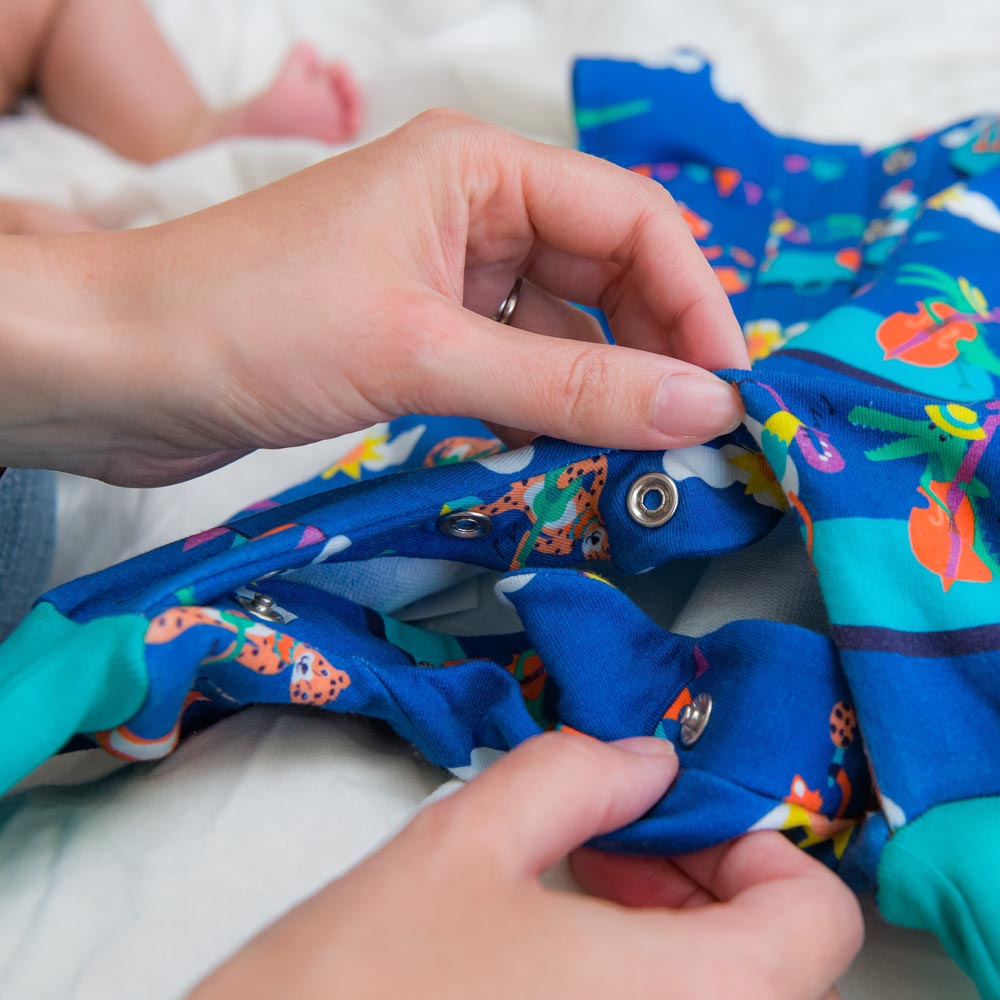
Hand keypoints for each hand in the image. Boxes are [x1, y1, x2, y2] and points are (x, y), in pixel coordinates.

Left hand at [0, 110, 746, 484]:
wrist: (119, 369)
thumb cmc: (252, 325)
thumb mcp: (425, 354)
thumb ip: (568, 386)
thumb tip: (701, 408)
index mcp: (479, 168)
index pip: (633, 222)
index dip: (695, 302)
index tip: (730, 390)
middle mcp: (473, 212)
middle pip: (608, 275)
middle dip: (655, 351)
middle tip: (694, 438)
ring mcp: (447, 276)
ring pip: (565, 329)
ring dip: (603, 390)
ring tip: (640, 458)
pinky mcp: (420, 335)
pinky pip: (516, 367)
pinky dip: (547, 411)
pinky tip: (568, 454)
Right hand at [190, 733, 861, 999]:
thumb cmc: (365, 986)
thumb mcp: (465, 842)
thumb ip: (576, 774)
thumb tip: (649, 760)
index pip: (817, 919)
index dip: (755, 847)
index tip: (670, 822)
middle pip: (780, 969)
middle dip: (705, 886)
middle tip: (615, 845)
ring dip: (678, 940)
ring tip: (580, 892)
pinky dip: (644, 991)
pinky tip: (558, 962)